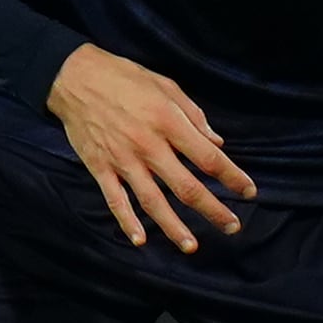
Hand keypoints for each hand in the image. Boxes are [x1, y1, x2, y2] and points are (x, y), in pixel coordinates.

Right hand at [46, 44, 257, 252]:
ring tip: (192, 246)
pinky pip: (115, 200)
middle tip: (232, 227)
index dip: (232, 177)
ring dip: (174, 227)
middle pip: (186, 186)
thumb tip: (216, 142)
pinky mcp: (100, 168)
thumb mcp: (165, 85)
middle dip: (213, 209)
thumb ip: (193, 115)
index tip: (249, 191)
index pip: (208, 157)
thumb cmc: (123, 77)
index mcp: (168, 121)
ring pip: (153, 201)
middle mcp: (148, 145)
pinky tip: (140, 240)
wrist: (73, 77)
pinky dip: (127, 221)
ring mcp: (123, 160)